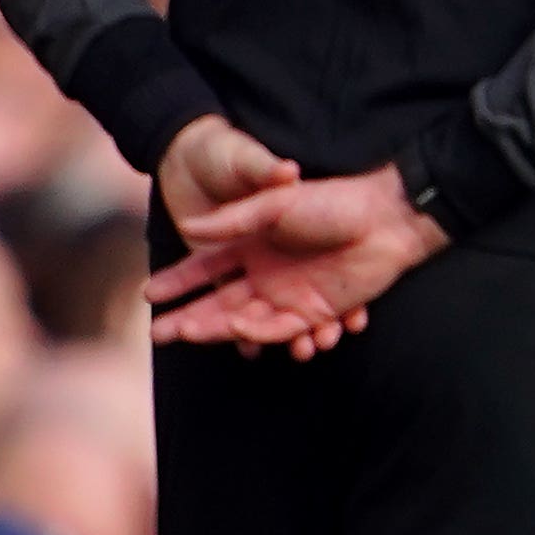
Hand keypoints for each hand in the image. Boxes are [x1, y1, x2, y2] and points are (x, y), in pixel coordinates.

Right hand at [154, 115, 359, 358]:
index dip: (179, 281)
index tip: (148, 293)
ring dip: (217, 329)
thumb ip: (235, 218)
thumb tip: (191, 225)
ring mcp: (290, 294)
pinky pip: (280, 330)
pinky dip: (260, 333)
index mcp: (254, 244)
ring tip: (187, 332)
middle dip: (188, 318)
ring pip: (244, 321)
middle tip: (157, 333)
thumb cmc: (334, 202)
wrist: (386, 217)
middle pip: (219, 302)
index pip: (207, 267)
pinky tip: (241, 331)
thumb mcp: (278, 203)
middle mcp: (267, 273)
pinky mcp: (316, 311)